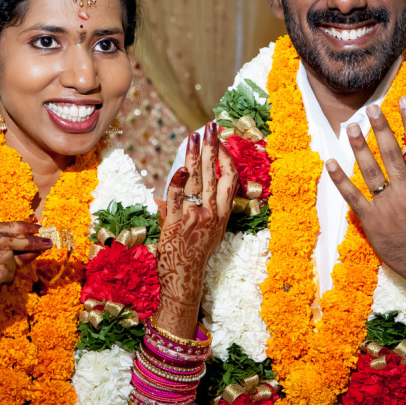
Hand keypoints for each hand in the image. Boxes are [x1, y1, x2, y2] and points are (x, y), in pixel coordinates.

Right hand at [0, 221, 51, 364]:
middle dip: (27, 241)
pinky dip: (10, 277)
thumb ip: (11, 254)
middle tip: (46, 244)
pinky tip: (3, 284)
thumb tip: (37, 242)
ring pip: (5, 254)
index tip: (38, 228)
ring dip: (14, 265)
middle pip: (2, 238)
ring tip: (7, 277)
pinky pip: (4, 271)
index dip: (18, 226)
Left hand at [157, 122, 239, 306]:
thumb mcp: (208, 232)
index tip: (222, 143)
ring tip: (193, 135)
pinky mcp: (176, 222)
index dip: (227, 158)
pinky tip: (180, 167)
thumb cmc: (194, 255)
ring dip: (194, 155)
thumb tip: (192, 191)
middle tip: (211, 126)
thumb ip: (204, 210)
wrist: (185, 278)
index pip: (230, 179)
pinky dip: (178, 181)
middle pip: (214, 172)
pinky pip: (176, 197)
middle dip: (212, 146)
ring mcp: (194, 217)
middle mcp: (211, 213)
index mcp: (221, 214)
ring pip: (196, 179)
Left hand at [325, 96, 405, 293]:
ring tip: (351, 127)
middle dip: (381, 128)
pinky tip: (330, 163)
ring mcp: (387, 206)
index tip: (404, 100)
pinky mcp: (371, 220)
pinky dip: (340, 180)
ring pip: (370, 171)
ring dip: (359, 147)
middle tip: (371, 108)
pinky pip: (352, 196)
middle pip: (391, 153)